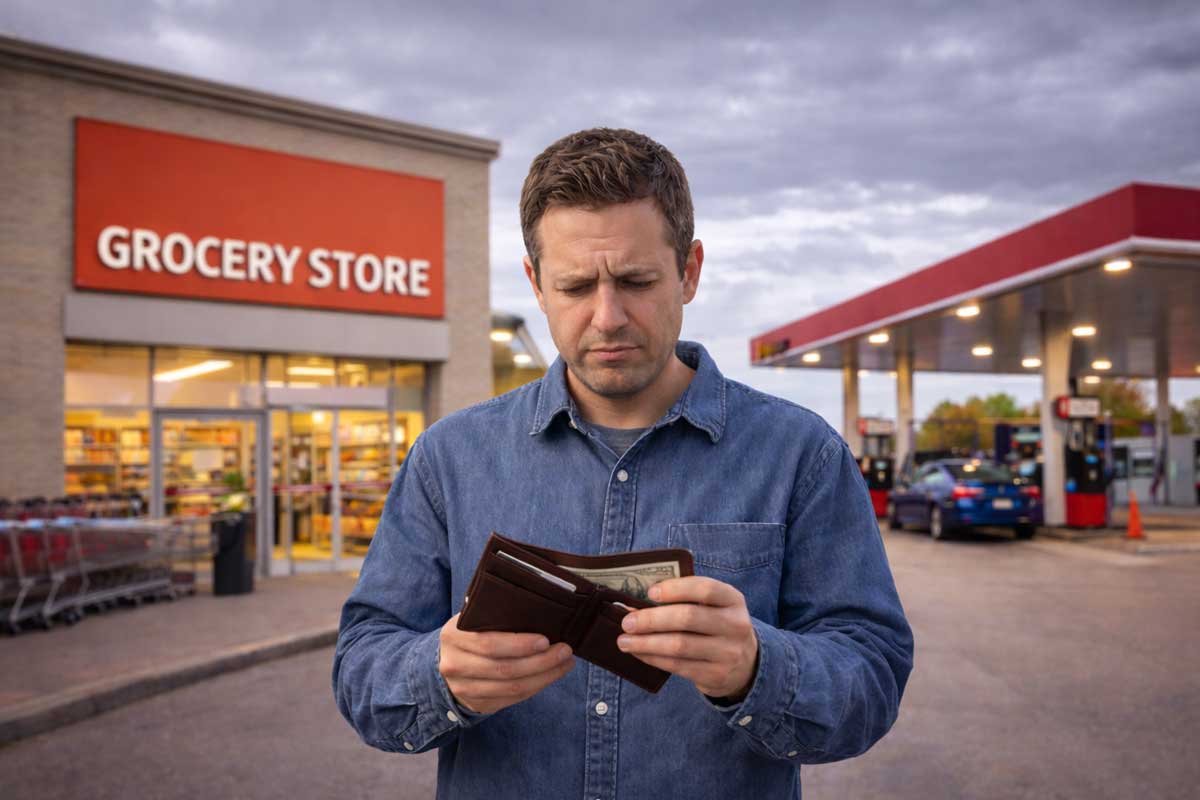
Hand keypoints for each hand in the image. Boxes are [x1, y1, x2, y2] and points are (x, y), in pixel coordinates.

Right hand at [438, 613, 575, 714]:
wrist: (446, 660)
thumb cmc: (469, 633)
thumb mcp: (472, 618)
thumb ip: (493, 613)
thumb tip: (538, 609)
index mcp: (453, 636)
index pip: (489, 644)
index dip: (520, 645)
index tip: (546, 640)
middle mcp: (454, 665)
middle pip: (504, 669)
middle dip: (541, 661)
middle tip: (565, 651)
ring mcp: (464, 689)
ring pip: (511, 688)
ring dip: (544, 676)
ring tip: (565, 662)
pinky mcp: (477, 704)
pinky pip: (512, 699)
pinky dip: (536, 687)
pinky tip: (551, 675)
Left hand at [616, 577, 758, 699]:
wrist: (746, 665)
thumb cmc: (716, 627)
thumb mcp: (712, 608)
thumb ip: (682, 602)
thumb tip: (632, 604)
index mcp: (732, 600)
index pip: (705, 589)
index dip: (675, 589)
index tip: (650, 592)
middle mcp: (735, 625)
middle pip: (688, 618)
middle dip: (652, 619)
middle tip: (627, 622)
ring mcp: (728, 653)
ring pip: (680, 646)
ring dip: (647, 643)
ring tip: (624, 641)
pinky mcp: (716, 675)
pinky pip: (678, 666)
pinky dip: (654, 658)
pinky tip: (639, 653)